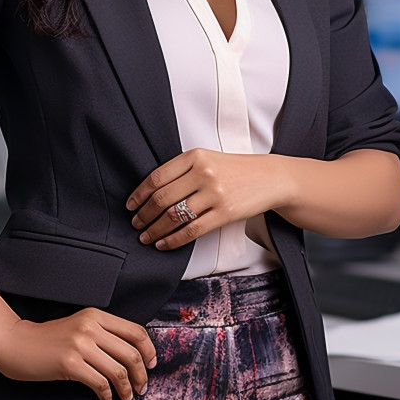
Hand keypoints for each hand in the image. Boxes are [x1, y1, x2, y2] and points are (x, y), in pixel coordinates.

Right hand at [0, 308, 156, 399]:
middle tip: (142, 387)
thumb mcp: (79, 326)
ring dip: (127, 389)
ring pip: (118, 370)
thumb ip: (102, 333)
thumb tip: (131, 354)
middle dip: (141, 374)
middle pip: (131, 352)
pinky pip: (99, 383)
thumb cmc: (50, 339)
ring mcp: (80, 344)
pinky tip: (105, 399)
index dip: (148, 350)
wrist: (18, 343)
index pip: (135, 331)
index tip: (151, 364)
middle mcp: (90, 326)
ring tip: (126, 397)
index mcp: (96, 315)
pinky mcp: (69, 363)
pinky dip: (107, 395)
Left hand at [127, 148, 287, 249]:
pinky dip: (173, 240)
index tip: (131, 205)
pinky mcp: (225, 213)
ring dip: (155, 230)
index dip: (139, 194)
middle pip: (162, 198)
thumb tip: (150, 193)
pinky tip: (164, 244)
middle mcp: (203, 173)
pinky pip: (192, 230)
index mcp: (194, 156)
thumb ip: (182, 170)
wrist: (269, 177)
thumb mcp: (207, 159)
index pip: (157, 177)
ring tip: (146, 236)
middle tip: (136, 223)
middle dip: (144, 214)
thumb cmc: (234, 170)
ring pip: (174, 216)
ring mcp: (214, 193)